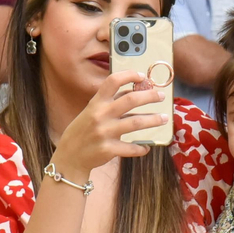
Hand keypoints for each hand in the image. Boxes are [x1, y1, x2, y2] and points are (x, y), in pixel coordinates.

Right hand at [49, 70, 165, 179]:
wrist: (69, 157)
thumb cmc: (82, 131)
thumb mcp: (90, 112)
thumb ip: (109, 103)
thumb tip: (133, 92)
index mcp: (95, 103)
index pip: (113, 81)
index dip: (129, 75)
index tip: (142, 76)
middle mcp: (100, 115)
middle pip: (131, 100)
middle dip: (150, 96)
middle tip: (161, 96)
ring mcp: (104, 132)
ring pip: (136, 122)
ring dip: (153, 120)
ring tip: (164, 118)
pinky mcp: (108, 149)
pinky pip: (131, 148)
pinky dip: (141, 148)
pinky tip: (146, 147)